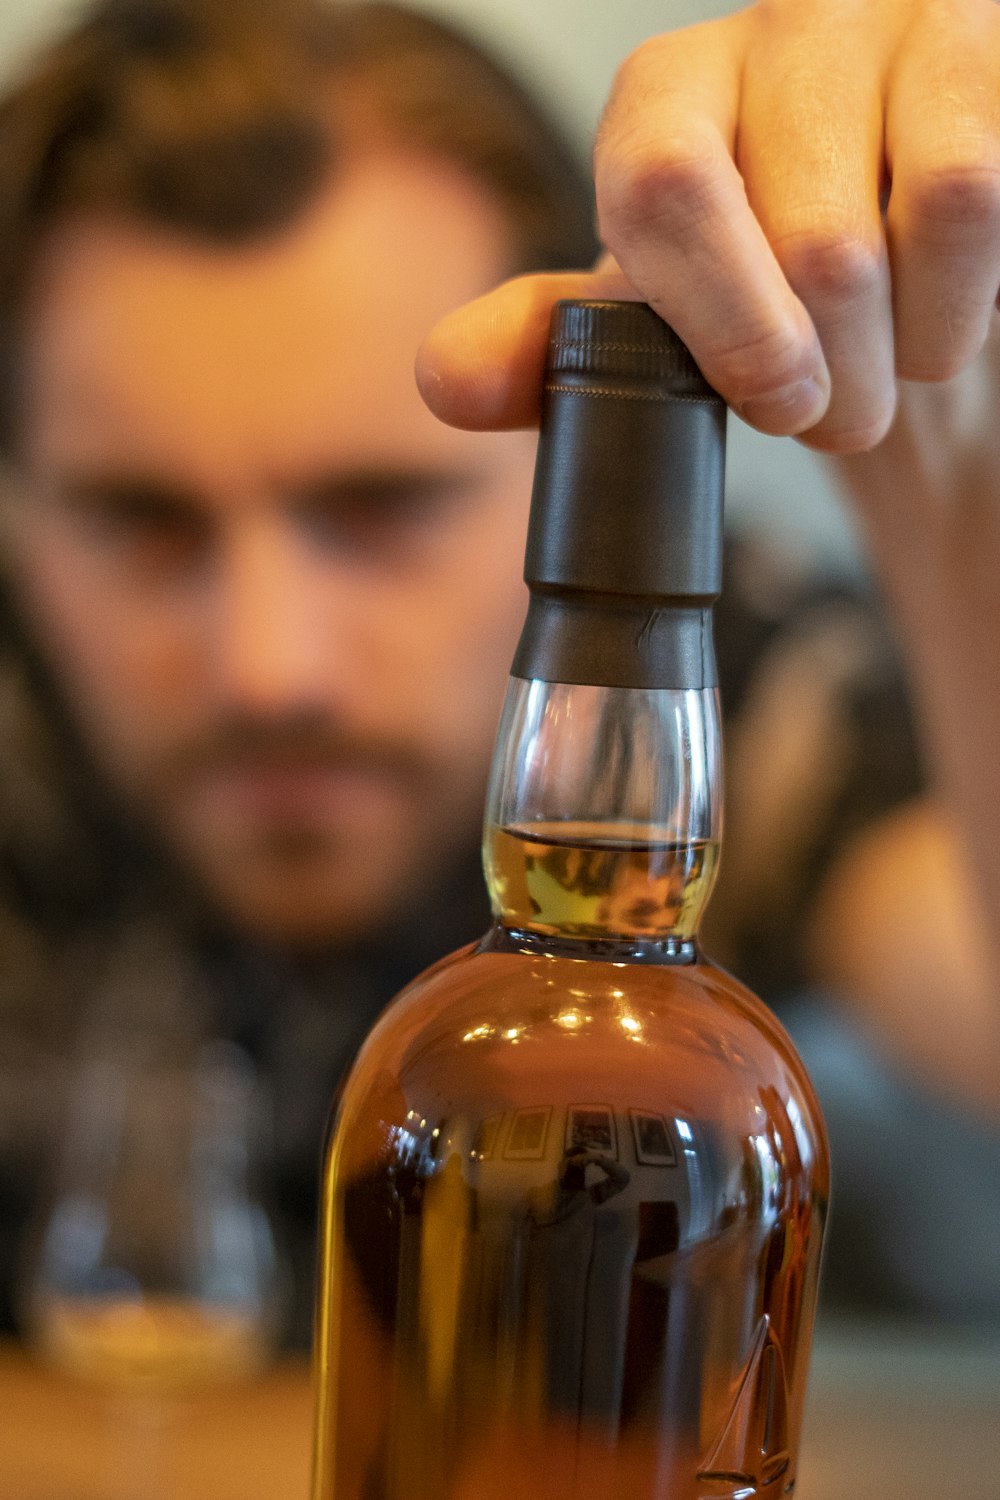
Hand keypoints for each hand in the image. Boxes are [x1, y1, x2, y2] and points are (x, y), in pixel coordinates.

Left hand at [418, 0, 999, 452]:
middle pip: (814, 232)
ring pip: (938, 201)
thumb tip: (447, 380)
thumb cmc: (773, 308)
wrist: (910, 290)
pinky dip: (975, 296)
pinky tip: (956, 304)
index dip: (726, 325)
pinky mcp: (997, 47)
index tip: (777, 405)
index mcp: (668, 97)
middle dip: (840, 376)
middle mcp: (781, 32)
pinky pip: (992, 184)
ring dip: (919, 342)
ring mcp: (904, 22)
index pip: (663, 184)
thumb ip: (551, 349)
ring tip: (902, 362)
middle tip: (841, 409)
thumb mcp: (653, 333)